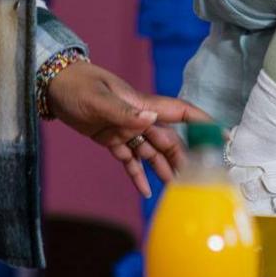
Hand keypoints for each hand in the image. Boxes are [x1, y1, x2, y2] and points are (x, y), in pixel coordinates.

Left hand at [44, 61, 207, 195]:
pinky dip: (137, 175)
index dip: (202, 123)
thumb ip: (123, 112)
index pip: (180, 112)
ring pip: (151, 153)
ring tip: (178, 191)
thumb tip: (151, 119)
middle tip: (197, 182)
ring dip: (164, 170)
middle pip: (168, 140)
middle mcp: (139, 118)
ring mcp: (126, 129)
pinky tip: (146, 192)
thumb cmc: (77, 86)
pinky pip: (129, 160)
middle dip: (184, 158)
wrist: (53, 84)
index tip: (222, 135)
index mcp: (142, 105)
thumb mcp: (97, 100)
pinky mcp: (111, 139)